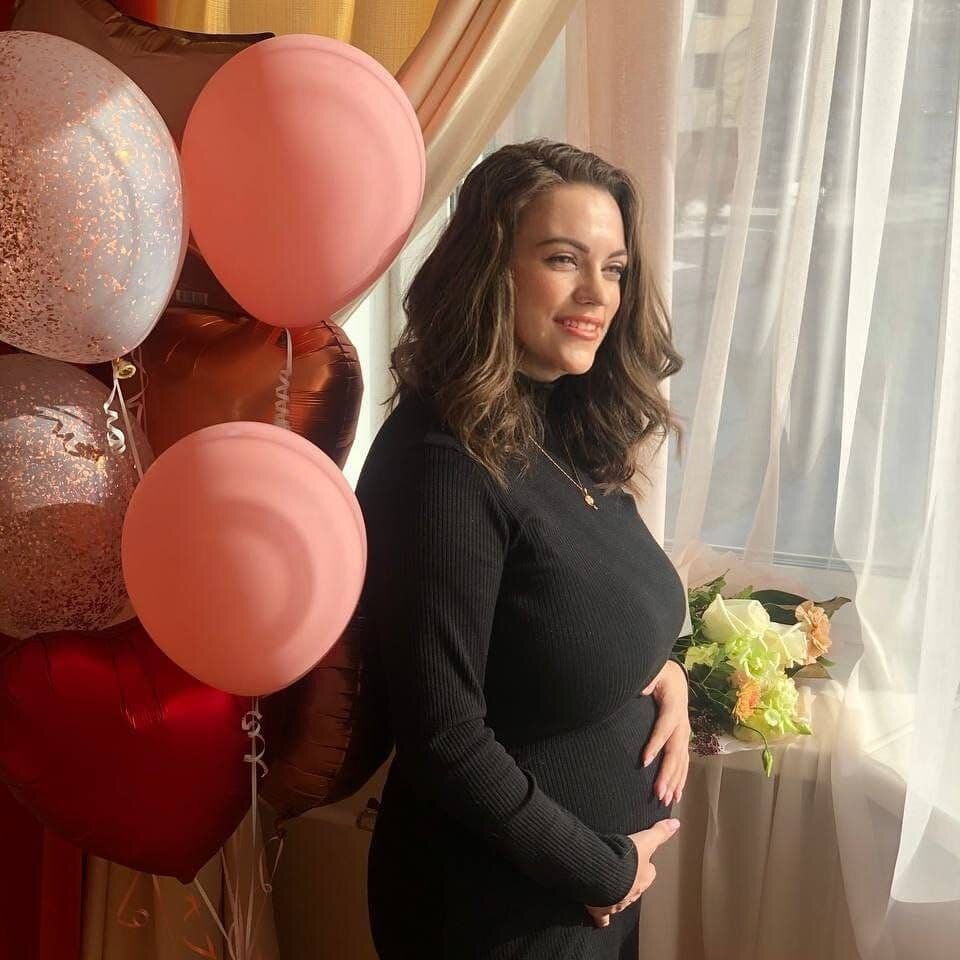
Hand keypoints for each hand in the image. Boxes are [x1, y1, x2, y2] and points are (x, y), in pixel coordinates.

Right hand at [584, 819, 680, 927]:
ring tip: (610, 886)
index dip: (645, 865)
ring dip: (618, 894)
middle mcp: (633, 892)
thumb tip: (677, 823)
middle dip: (630, 881)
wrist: (603, 874)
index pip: (649, 872)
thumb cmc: (626, 858)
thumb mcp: (645, 841)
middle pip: (635, 886)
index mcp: (644, 878)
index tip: (639, 858)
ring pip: (621, 900)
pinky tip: (601, 918)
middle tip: (622, 870)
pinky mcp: (602, 910)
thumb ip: (659, 832)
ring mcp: (618, 903)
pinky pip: (604, 917)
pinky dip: (603, 917)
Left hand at [640, 660, 690, 806]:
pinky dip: (680, 779)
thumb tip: (643, 688)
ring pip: (681, 761)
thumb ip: (648, 680)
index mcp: (674, 707)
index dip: (655, 745)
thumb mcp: (654, 672)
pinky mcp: (683, 740)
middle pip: (675, 752)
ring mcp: (684, 733)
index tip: (643, 762)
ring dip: (674, 782)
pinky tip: (676, 795)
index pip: (664, 728)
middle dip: (667, 774)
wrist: (676, 677)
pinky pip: (683, 762)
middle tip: (658, 794)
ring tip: (666, 800)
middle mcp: (682, 724)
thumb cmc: (660, 675)